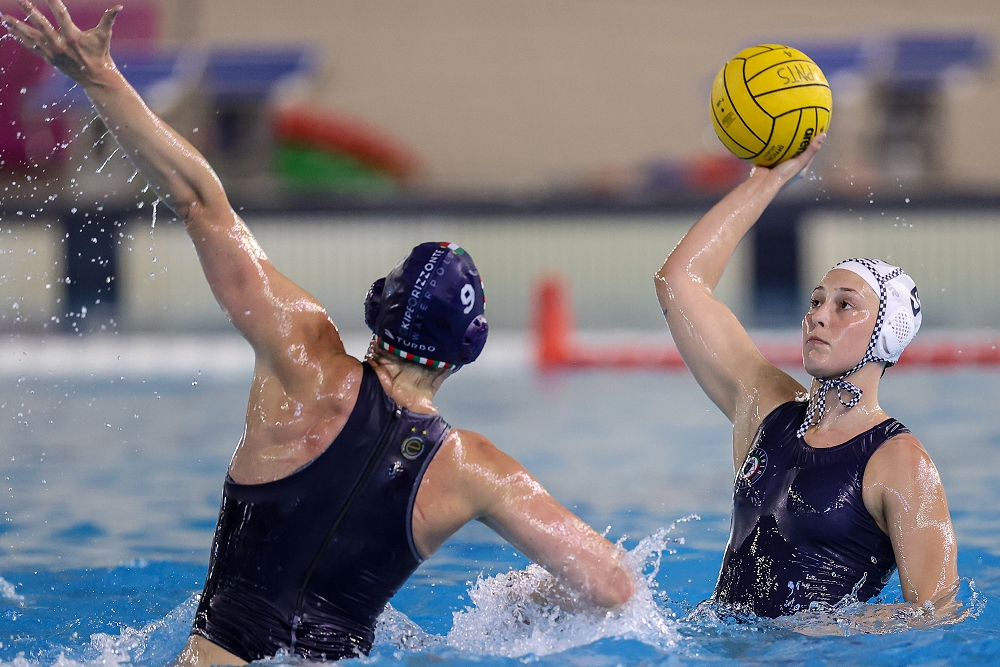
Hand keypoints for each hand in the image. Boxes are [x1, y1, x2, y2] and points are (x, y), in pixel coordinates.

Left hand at [2, 0, 121, 83]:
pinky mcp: (49, 58)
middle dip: (29, 10)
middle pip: (41, 24)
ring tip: (4, 17)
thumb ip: (109, 19)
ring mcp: (53, 52)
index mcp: (73, 36)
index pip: (61, 13)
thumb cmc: (100, 54)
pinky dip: (20, 38)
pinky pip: (31, 46)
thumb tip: (119, 6)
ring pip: (31, 36)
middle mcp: (60, 44)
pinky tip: (10, 30)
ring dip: (17, 26)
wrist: (96, 77)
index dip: (53, 0)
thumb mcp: (104, 35)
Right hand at [749, 132, 825, 186]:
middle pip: (797, 150)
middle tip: (800, 123)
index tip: (814, 129)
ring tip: (787, 125)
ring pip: (785, 149)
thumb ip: (810, 150)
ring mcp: (780, 162)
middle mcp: (791, 165)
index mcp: (801, 168)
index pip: (809, 153)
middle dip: (798, 139)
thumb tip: (823, 134)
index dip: (812, 142)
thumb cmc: (784, 175)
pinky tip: (773, 132)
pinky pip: (774, 149)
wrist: (763, 182)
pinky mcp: (770, 160)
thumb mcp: (800, 163)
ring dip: (785, 140)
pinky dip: (774, 142)